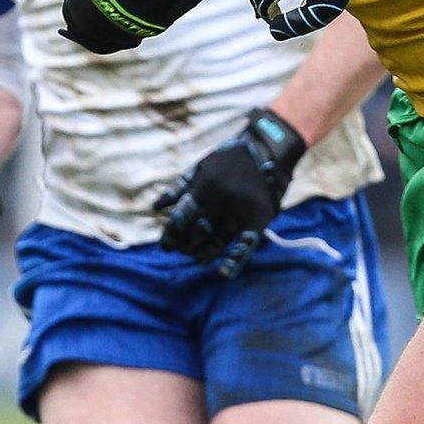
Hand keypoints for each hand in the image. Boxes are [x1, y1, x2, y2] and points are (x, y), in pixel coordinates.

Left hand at [154, 109, 306, 277]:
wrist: (268, 150)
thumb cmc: (229, 158)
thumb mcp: (200, 166)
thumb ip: (178, 187)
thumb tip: (155, 208)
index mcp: (205, 187)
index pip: (182, 218)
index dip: (171, 235)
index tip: (166, 246)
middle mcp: (221, 202)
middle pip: (198, 232)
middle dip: (187, 244)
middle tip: (182, 251)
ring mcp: (241, 211)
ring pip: (219, 239)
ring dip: (205, 252)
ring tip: (198, 258)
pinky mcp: (258, 219)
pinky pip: (246, 243)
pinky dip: (235, 260)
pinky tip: (224, 273)